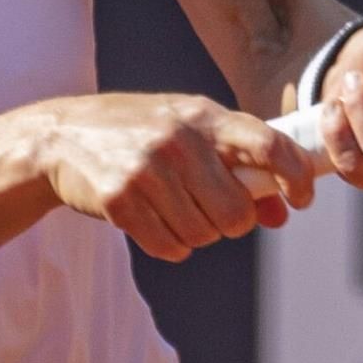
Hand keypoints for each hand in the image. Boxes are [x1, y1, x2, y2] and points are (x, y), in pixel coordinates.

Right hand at [35, 94, 317, 260]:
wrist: (60, 137)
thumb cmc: (139, 134)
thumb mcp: (189, 132)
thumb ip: (238, 165)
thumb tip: (282, 212)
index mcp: (203, 115)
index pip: (270, 144)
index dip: (296, 176)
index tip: (302, 198)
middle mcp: (178, 139)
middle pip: (237, 211)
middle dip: (233, 222)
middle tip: (214, 211)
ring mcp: (147, 169)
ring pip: (204, 235)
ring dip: (197, 235)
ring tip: (175, 211)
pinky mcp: (119, 199)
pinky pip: (170, 247)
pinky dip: (170, 245)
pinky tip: (154, 222)